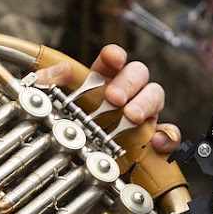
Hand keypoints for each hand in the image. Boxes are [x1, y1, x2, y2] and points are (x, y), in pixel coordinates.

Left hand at [41, 44, 179, 155]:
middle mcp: (128, 91)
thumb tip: (44, 77)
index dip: (114, 55)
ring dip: (145, 104)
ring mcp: (144, 111)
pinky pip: (168, 132)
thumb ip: (57, 87)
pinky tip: (156, 141)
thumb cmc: (86, 122)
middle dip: (127, 83)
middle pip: (138, 73)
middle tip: (114, 97)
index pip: (114, 59)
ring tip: (132, 116)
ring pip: (155, 95)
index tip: (113, 58)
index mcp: (107, 78)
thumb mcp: (67, 103)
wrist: (96, 157)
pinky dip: (165, 135)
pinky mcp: (154, 136)